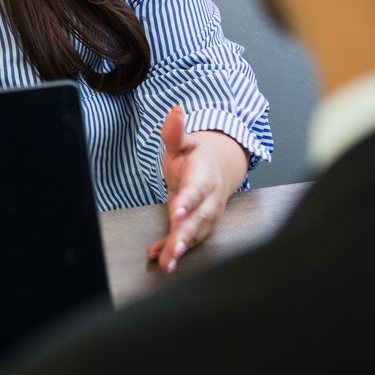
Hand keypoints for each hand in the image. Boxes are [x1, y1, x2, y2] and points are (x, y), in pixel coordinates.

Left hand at [146, 105, 248, 274]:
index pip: (197, 190)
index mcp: (204, 177)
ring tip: (167, 262)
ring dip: (181, 249)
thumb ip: (175, 131)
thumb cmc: (196, 157)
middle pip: (199, 219)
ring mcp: (206, 215)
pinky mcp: (199, 227)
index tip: (175, 212)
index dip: (188, 201)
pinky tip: (158, 257)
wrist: (216, 169)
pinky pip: (187, 240)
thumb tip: (175, 112)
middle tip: (173, 249)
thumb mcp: (183, 142)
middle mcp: (208, 200)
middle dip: (186, 235)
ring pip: (195, 234)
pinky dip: (172, 250)